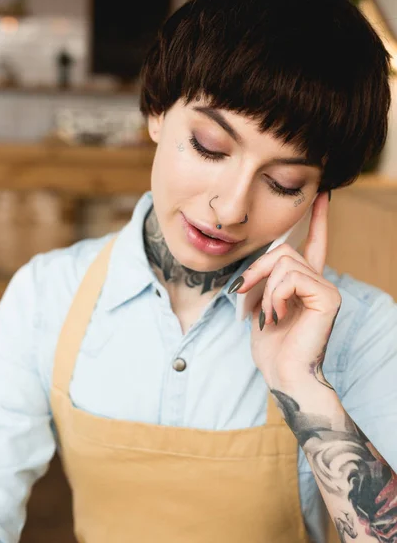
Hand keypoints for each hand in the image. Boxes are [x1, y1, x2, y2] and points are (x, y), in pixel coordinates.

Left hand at [232, 193, 340, 392]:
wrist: (283, 374)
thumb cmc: (271, 346)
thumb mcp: (261, 304)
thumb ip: (266, 279)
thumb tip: (263, 261)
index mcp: (305, 283)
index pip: (313, 244)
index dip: (317, 220)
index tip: (322, 196)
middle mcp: (319, 282)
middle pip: (284, 251)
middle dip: (257, 268)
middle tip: (243, 291)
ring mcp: (325, 289)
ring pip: (284, 263)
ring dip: (265, 289)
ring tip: (268, 314)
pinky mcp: (328, 297)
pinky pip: (290, 278)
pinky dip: (275, 296)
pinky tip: (278, 316)